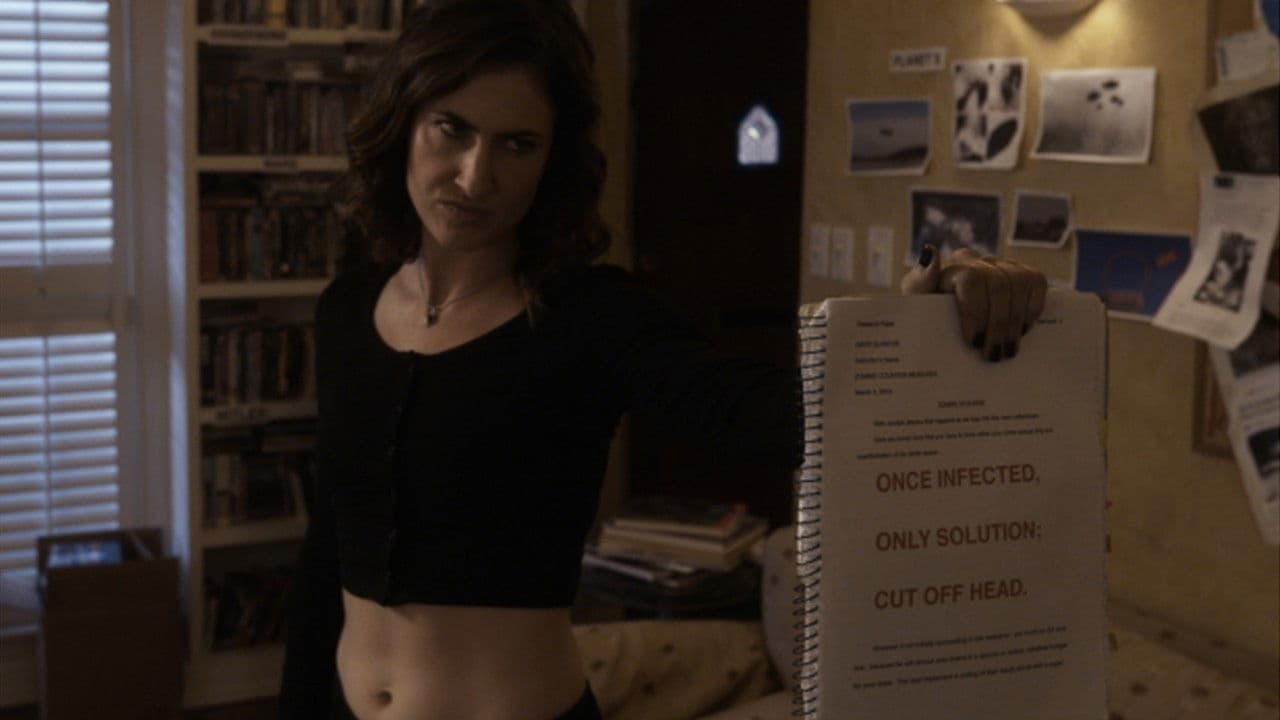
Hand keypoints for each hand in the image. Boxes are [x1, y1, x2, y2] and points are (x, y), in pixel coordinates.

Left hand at [900, 245, 1047, 360]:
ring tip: (1008, 350)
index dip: (977, 311)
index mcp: (948, 268)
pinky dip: (1033, 308)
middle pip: (999, 285)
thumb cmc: (924, 316)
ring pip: (1020, 283)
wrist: (937, 324)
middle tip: (993, 355)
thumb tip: (930, 251)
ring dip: (1016, 320)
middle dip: (999, 324)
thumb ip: (918, 281)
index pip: (971, 280)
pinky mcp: (1019, 273)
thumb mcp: (914, 305)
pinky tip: (1022, 331)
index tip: (974, 342)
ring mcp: (998, 265)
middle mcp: (974, 261)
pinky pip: (1036, 282)